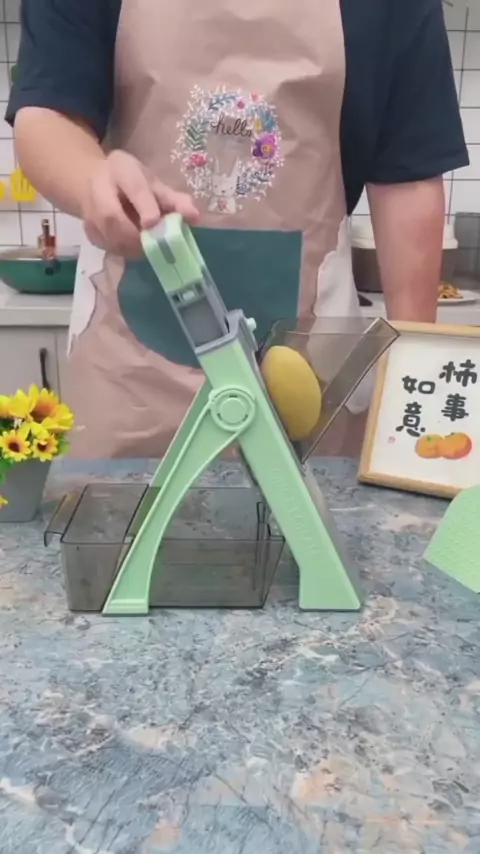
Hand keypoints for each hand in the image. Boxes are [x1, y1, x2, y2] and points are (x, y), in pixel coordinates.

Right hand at [82, 150, 198, 255]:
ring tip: (147, 247)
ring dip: (131, 247)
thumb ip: (174, 200)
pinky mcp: (88, 230)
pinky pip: (107, 247)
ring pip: (108, 236)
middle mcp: (99, 188)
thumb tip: (195, 217)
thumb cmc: (131, 182)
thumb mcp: (153, 183)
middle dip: (135, 235)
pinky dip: (124, 251)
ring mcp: (89, 211)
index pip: (134, 188)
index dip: (145, 207)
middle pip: (112, 217)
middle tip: (155, 245)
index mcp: (121, 170)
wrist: (94, 182)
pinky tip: (133, 247)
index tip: (154, 222)